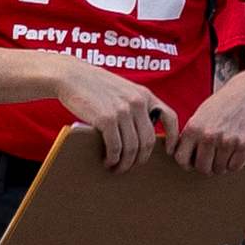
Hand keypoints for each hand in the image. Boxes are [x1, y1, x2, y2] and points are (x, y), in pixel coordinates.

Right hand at [49, 59, 173, 170]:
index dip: (173, 138)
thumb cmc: (94, 85)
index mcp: (145, 95)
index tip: (169, 152)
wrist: (71, 76)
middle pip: (148, 140)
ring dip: (125, 163)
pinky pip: (116, 146)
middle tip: (131, 166)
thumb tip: (140, 132)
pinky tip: (108, 161)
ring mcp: (123, 111)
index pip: (170, 118)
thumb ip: (135, 105)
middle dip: (140, 158)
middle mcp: (137, 103)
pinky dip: (113, 158)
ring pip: (132, 147)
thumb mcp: (123, 90)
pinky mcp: (106, 119)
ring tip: (117, 168)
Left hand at [174, 70, 244, 173]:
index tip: (191, 164)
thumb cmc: (221, 106)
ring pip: (219, 169)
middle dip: (205, 168)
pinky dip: (233, 165)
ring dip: (221, 166)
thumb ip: (190, 135)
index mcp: (193, 128)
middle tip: (210, 162)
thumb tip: (180, 158)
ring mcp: (228, 141)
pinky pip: (235, 167)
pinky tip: (234, 156)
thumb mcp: (198, 116)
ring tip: (223, 156)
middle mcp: (209, 136)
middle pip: (202, 167)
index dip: (186, 164)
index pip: (181, 158)